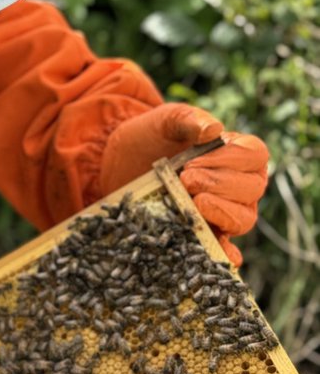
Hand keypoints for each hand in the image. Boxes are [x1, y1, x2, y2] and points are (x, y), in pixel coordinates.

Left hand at [99, 103, 268, 265]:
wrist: (117, 163)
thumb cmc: (149, 137)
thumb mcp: (165, 121)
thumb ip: (187, 119)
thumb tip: (214, 129)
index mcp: (237, 153)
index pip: (256, 156)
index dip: (231, 159)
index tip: (195, 161)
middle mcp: (237, 185)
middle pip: (251, 190)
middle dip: (220, 184)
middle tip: (186, 179)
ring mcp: (223, 213)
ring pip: (243, 220)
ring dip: (221, 213)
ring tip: (192, 203)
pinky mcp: (204, 234)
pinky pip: (225, 251)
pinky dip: (224, 254)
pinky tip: (215, 250)